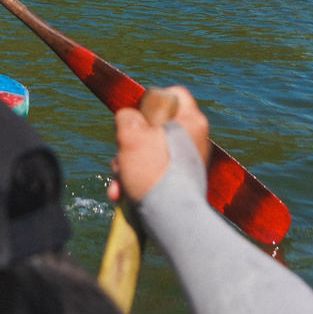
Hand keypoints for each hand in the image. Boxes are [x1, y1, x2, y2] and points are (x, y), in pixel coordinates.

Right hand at [109, 87, 211, 204]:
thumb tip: (129, 117)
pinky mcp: (181, 183)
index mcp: (190, 120)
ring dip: (128, 166)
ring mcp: (188, 162)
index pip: (172, 94)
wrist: (173, 219)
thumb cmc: (154, 172)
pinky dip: (138, 181)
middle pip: (155, 127)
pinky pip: (155, 174)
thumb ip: (127, 117)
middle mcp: (194, 139)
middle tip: (120, 156)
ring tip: (118, 182)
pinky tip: (122, 195)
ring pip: (151, 153)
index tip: (135, 116)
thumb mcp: (131, 135)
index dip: (149, 101)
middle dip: (130, 143)